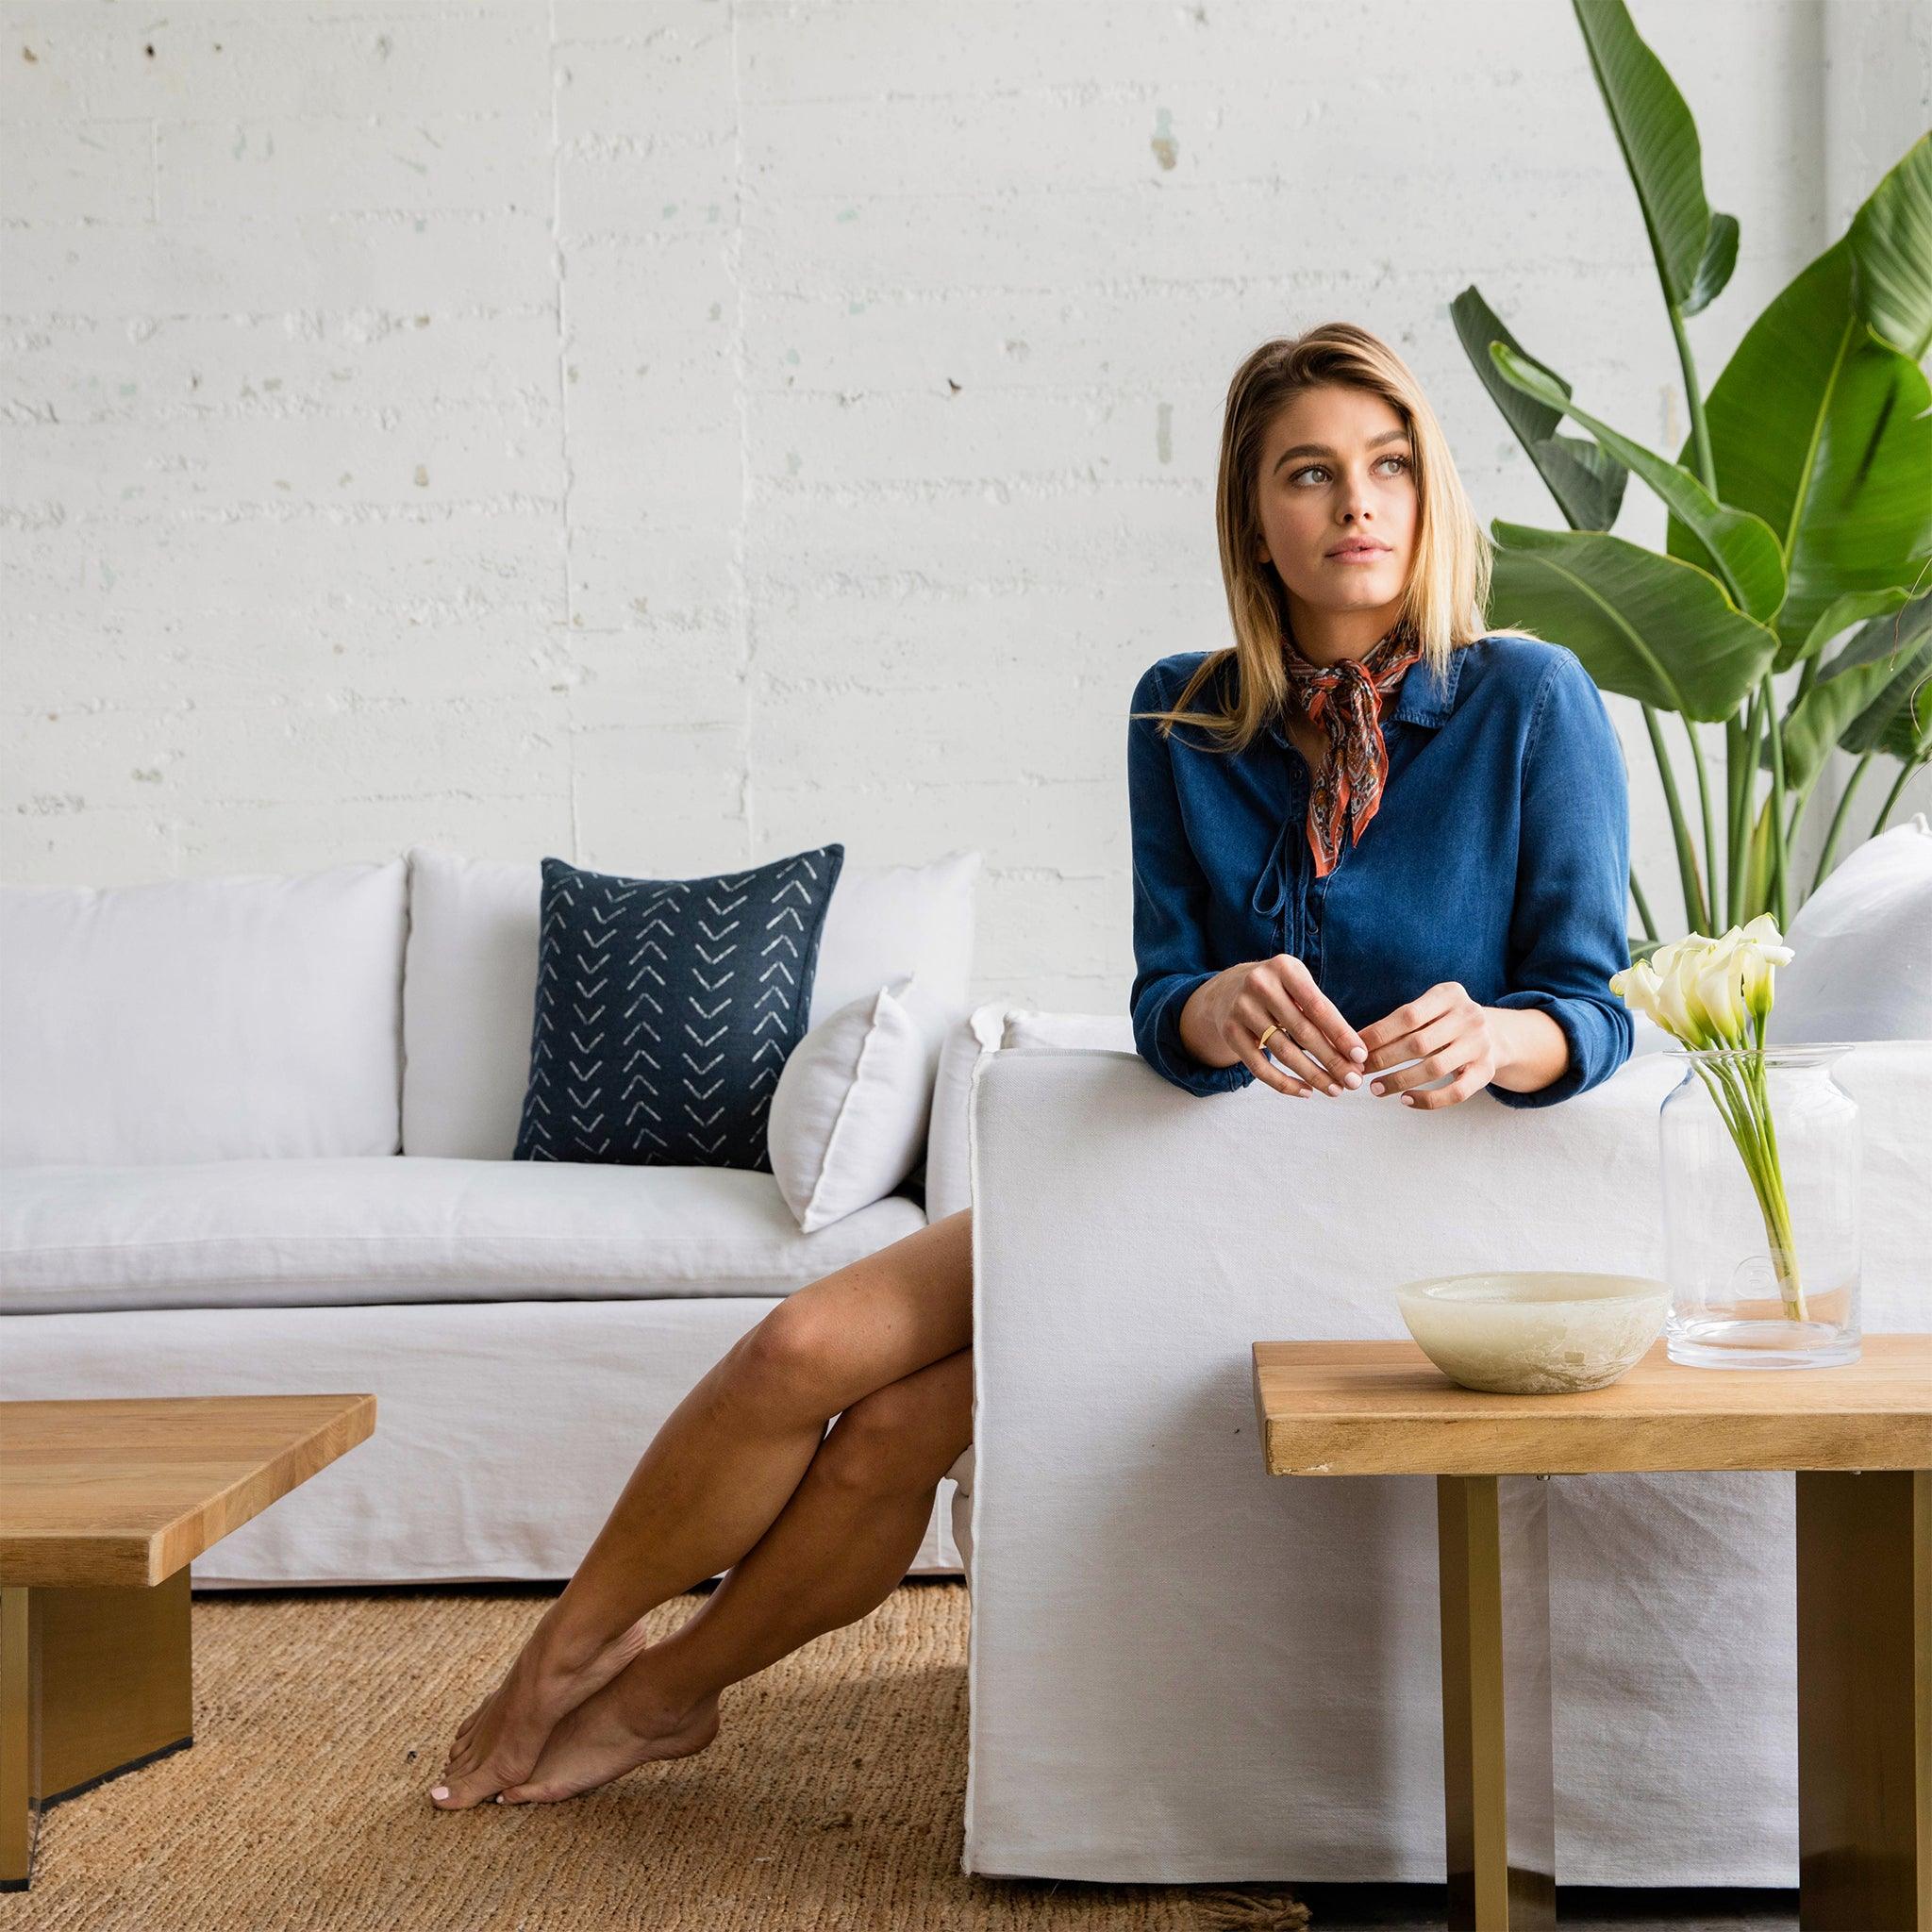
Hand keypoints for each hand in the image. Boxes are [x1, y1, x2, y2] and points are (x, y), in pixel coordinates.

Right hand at [1190, 955, 1368, 1098]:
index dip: (1341, 1034)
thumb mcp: (1298, 986)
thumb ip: (1322, 1013)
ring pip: (1283, 1052)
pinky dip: (1284, 1083)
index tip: (1361, 1056)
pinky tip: (1306, 1092)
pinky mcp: (1230, 1032)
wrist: (1227, 990)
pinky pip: (1259, 1066)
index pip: (1318, 1007)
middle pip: (1303, 1031)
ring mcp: (1241, 1009)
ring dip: (1313, 1075)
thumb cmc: (1278, 991)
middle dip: (1332, 1060)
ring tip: (1335, 1089)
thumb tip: (1353, 1055)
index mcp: (1284, 968)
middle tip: (1354, 1081)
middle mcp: (1260, 985)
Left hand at [1356, 982, 1498, 1109]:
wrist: (1495, 1035)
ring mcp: (1480, 1045)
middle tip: (1359, 1071)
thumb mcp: (1430, 1009)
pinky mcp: (1486, 1071)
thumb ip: (1400, 1021)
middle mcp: (1470, 1017)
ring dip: (1399, 1081)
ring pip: (1434, 1068)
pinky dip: (1428, 1099)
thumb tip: (1356, 1041)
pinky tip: (1405, 1099)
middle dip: (1383, 1059)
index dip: (1378, 1034)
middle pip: (1418, 1043)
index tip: (1354, 1049)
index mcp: (1450, 995)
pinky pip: (1455, 1092)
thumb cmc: (1445, 1022)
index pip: (1408, 1015)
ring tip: (1375, 1088)